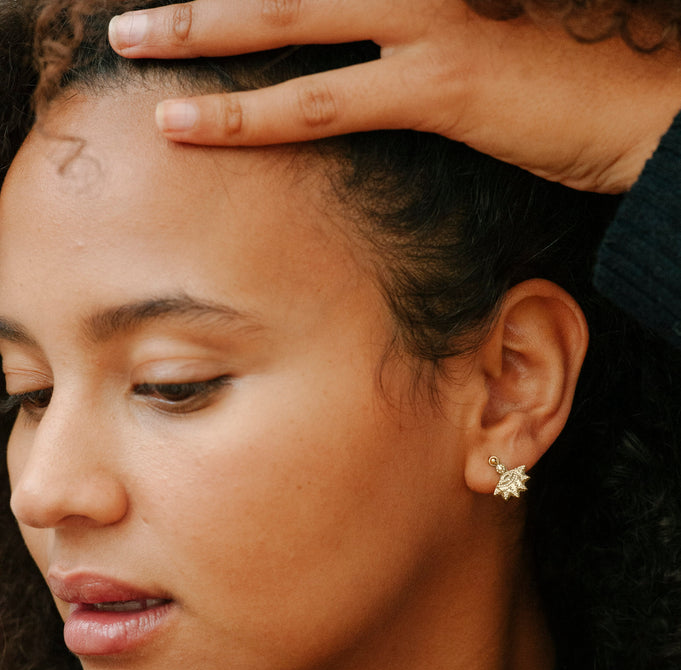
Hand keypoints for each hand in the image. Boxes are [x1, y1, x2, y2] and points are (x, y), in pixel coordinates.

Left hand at [109, 0, 680, 191]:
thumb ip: (408, 46)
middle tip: (135, 5)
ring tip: (136, 45)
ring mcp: (434, 22)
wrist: (646, 110)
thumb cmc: (566, 85)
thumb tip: (361, 64)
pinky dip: (255, 114)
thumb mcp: (479, 47)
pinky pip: (328, 99)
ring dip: (204, 30)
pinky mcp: (445, 84)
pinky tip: (195, 123)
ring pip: (292, 19)